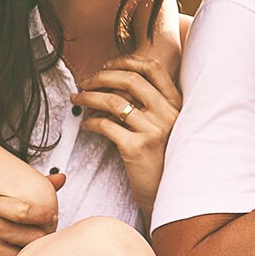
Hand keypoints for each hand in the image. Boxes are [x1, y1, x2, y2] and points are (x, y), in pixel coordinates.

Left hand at [75, 45, 182, 215]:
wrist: (167, 194)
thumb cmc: (161, 158)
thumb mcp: (165, 126)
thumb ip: (151, 104)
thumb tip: (113, 82)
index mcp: (177, 103)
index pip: (152, 67)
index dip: (126, 61)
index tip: (106, 66)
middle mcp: (168, 113)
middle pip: (129, 79)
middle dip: (100, 77)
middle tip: (84, 82)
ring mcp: (154, 130)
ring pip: (113, 101)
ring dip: (89, 97)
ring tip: (77, 99)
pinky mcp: (137, 148)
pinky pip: (105, 126)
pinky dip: (90, 122)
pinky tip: (85, 125)